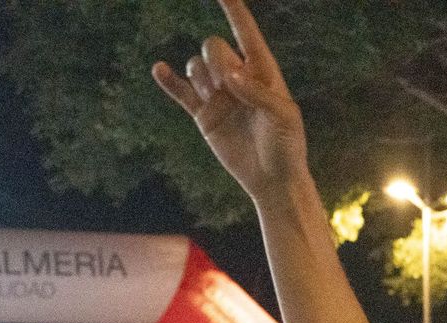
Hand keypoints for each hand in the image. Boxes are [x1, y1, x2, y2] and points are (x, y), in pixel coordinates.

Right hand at [151, 0, 308, 202]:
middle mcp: (237, 78)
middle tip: (228, 86)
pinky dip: (169, 81)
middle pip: (213, 47)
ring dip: (201, 77)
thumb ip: (258, 93)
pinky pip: (181, 92)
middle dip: (216, 60)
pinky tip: (159, 69)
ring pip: (197, 66)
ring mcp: (219, 95)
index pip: (245, 32)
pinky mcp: (204, 115)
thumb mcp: (283, 117)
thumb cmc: (287, 146)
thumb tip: (230, 76)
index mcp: (262, 71)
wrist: (273, 180)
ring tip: (217, 99)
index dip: (234, 10)